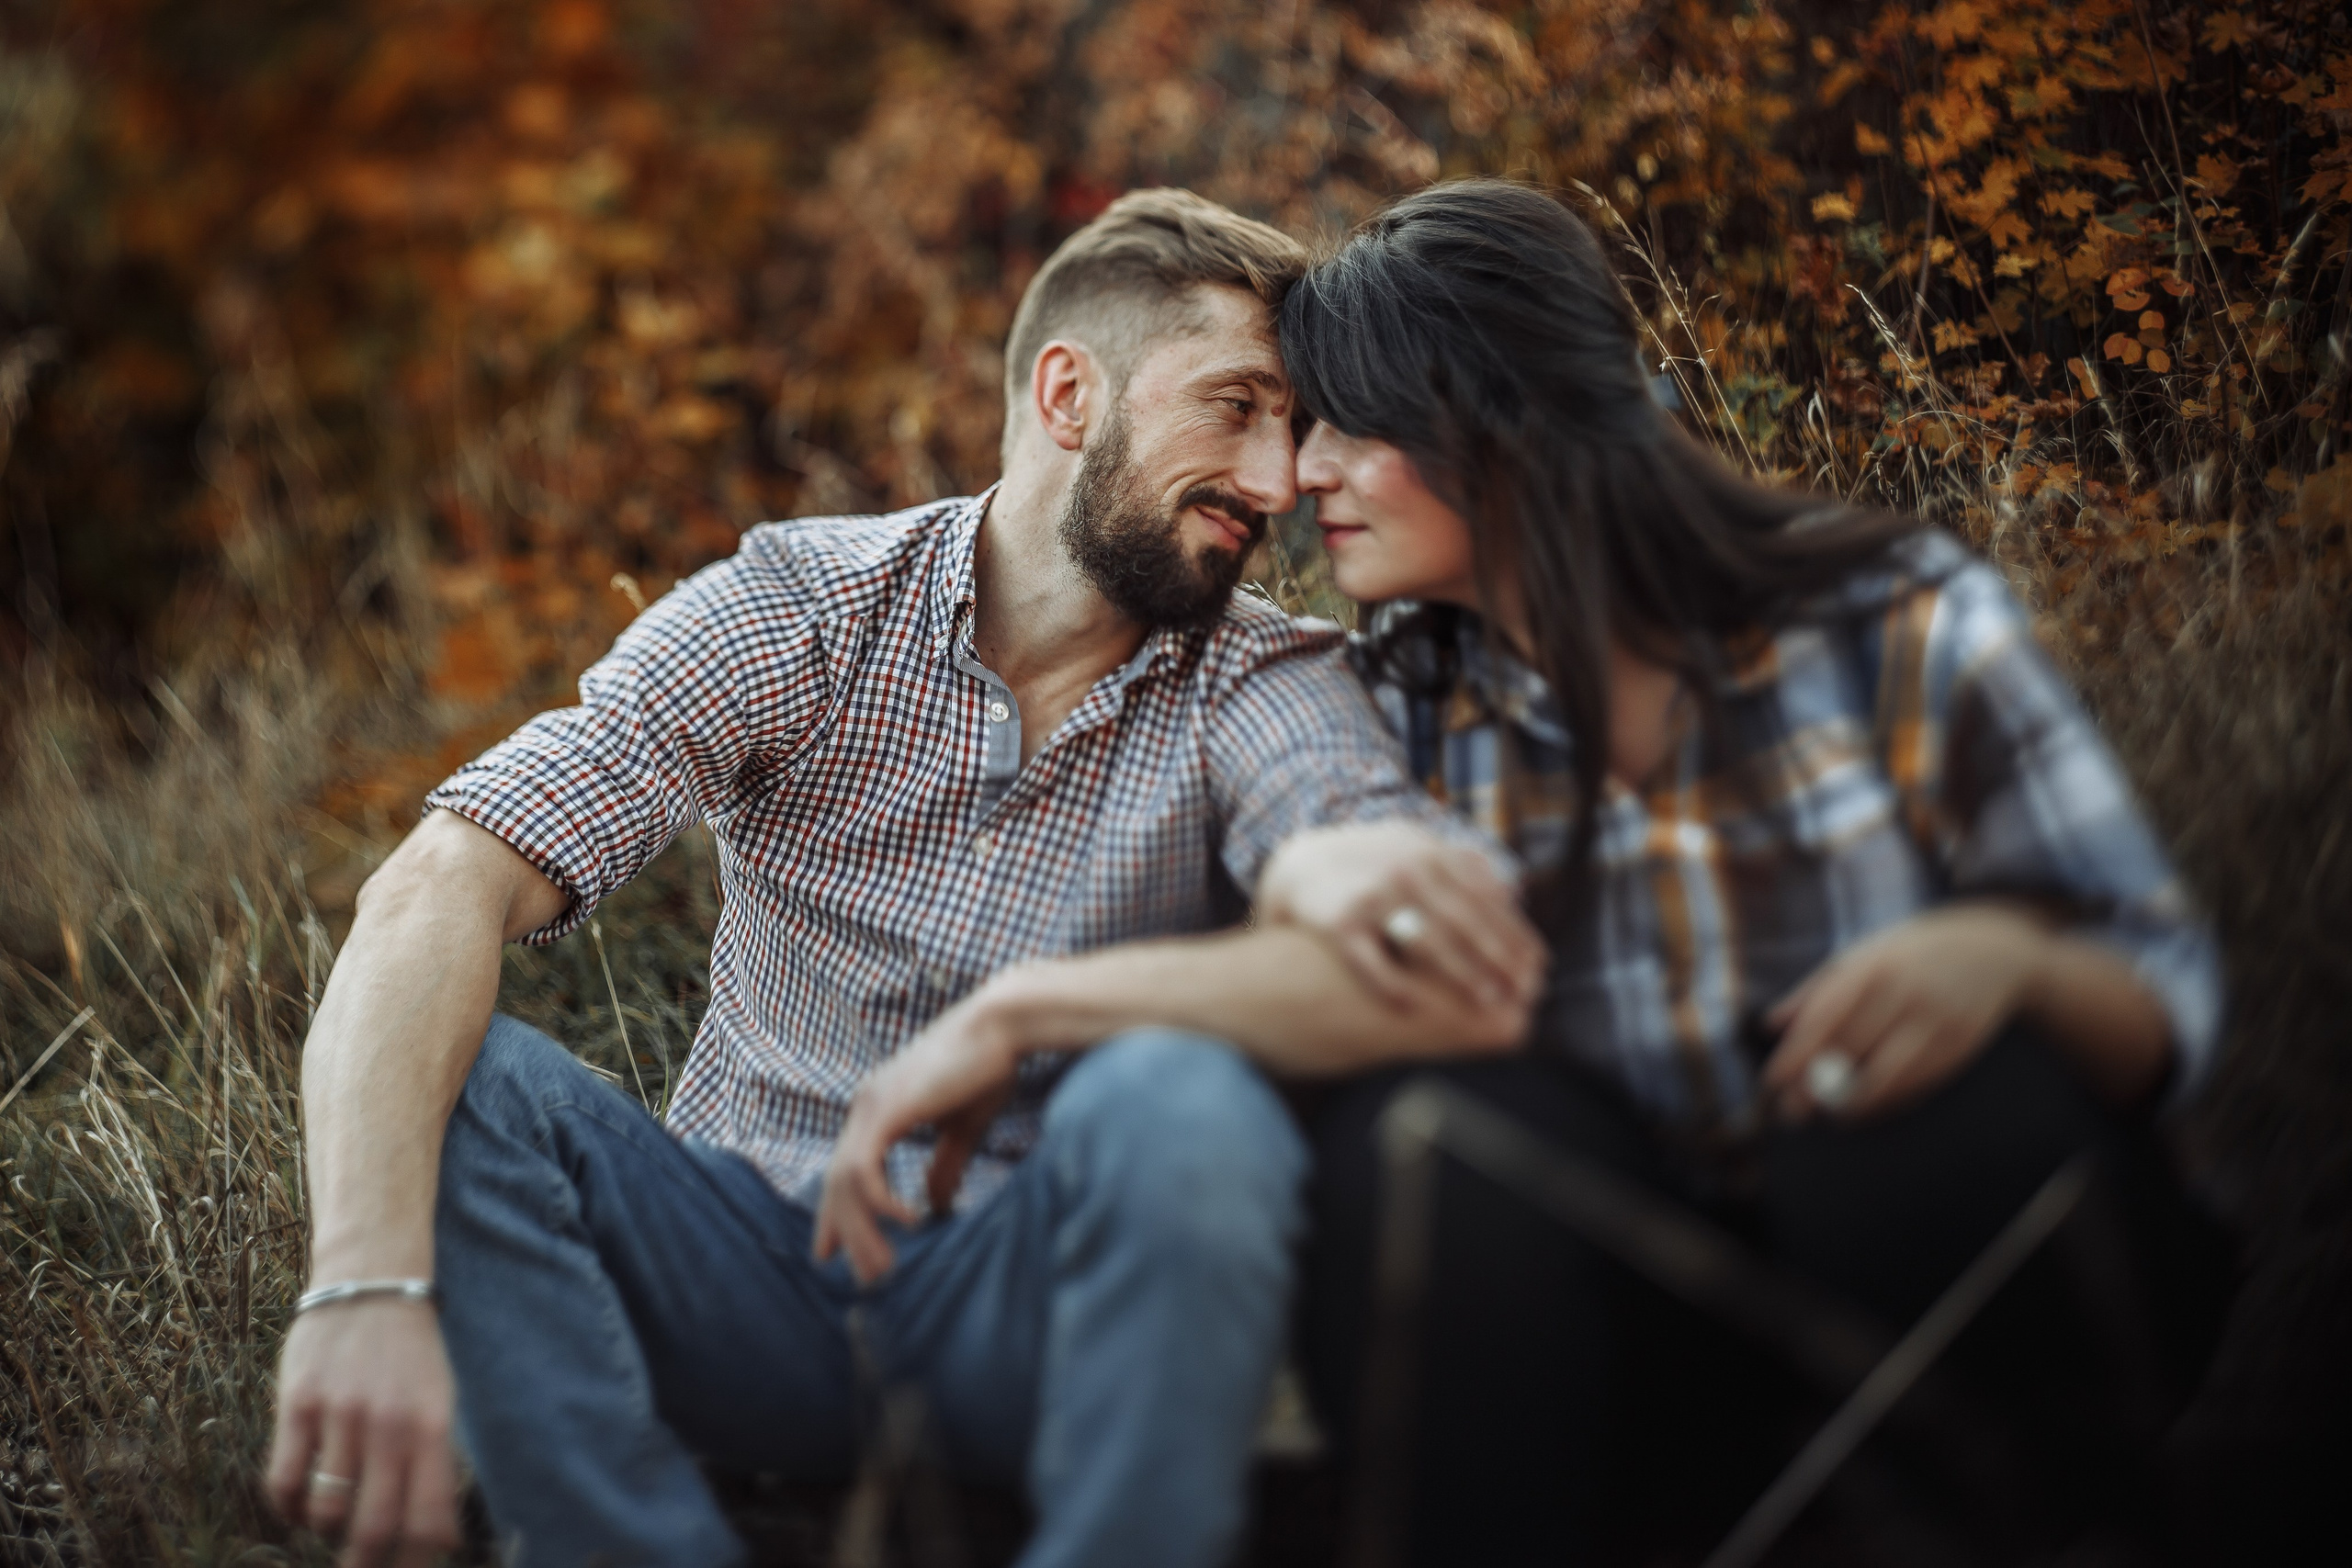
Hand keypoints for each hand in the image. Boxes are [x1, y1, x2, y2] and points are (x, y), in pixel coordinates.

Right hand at [266, 1297, 461, 1566]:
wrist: (370, 1281)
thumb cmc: (409, 1351)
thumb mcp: (439, 1399)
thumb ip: (432, 1462)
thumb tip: (433, 1535)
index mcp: (433, 1426)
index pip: (428, 1518)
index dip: (416, 1560)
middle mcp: (390, 1424)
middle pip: (374, 1527)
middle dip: (366, 1564)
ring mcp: (341, 1414)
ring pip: (327, 1511)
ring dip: (326, 1532)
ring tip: (330, 1525)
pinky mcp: (297, 1404)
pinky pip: (285, 1481)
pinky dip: (289, 1509)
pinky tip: (297, 1506)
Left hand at [814, 990, 1019, 1283]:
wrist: (1003, 1025)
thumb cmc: (990, 1067)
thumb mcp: (962, 1127)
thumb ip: (945, 1164)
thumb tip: (934, 1204)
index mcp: (880, 1106)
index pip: (846, 1169)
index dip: (837, 1213)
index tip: (834, 1254)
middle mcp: (867, 1105)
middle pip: (837, 1182)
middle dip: (845, 1233)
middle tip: (864, 1277)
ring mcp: (872, 1106)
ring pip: (845, 1184)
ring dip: (861, 1230)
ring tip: (882, 1267)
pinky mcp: (887, 1110)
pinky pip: (864, 1171)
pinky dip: (881, 1204)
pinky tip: (908, 1224)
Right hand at [1258, 823, 1544, 1014]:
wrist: (1299, 864)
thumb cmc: (1369, 864)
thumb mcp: (1415, 847)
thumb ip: (1461, 866)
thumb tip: (1512, 893)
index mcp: (1430, 853)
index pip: (1485, 897)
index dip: (1515, 933)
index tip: (1538, 965)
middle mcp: (1405, 870)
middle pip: (1464, 921)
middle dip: (1499, 958)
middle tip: (1523, 991)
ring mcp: (1373, 895)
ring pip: (1427, 941)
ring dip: (1462, 973)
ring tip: (1487, 1000)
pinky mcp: (1340, 922)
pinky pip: (1371, 960)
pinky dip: (1393, 984)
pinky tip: (1414, 1007)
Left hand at [1761, 903, 2050, 1121]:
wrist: (1993, 950)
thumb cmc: (1909, 956)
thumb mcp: (1861, 956)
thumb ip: (1816, 990)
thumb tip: (1771, 1025)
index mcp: (1873, 967)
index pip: (1826, 1017)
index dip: (1797, 1054)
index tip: (1773, 1081)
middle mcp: (1906, 993)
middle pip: (1852, 1052)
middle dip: (1816, 1087)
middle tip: (1792, 1111)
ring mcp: (1938, 1021)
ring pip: (1887, 1079)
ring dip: (1852, 1104)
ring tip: (1827, 1113)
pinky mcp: (1961, 1046)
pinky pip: (1917, 1086)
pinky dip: (1886, 1103)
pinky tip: (1865, 1107)